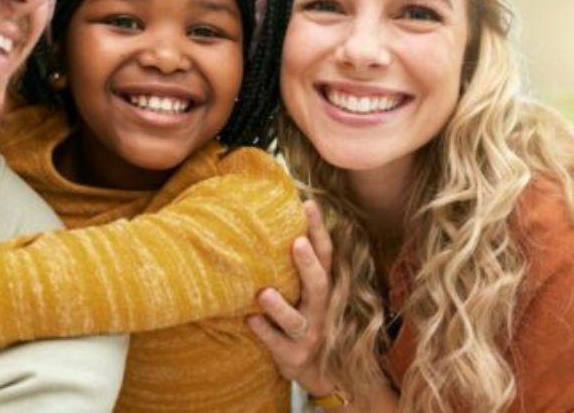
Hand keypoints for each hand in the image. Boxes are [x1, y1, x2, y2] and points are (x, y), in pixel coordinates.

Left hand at [247, 200, 334, 394]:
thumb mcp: (304, 293)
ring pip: (297, 321)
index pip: (325, 255)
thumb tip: (269, 216)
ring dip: (281, 307)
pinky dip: (263, 332)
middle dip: (309, 264)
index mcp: (322, 289)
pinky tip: (250, 320)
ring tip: (263, 293)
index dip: (319, 230)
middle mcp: (320, 311)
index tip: (308, 204)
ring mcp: (308, 336)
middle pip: (319, 286)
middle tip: (297, 242)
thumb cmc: (301, 319)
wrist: (316, 373)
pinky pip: (277, 344)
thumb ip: (294, 264)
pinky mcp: (292, 357)